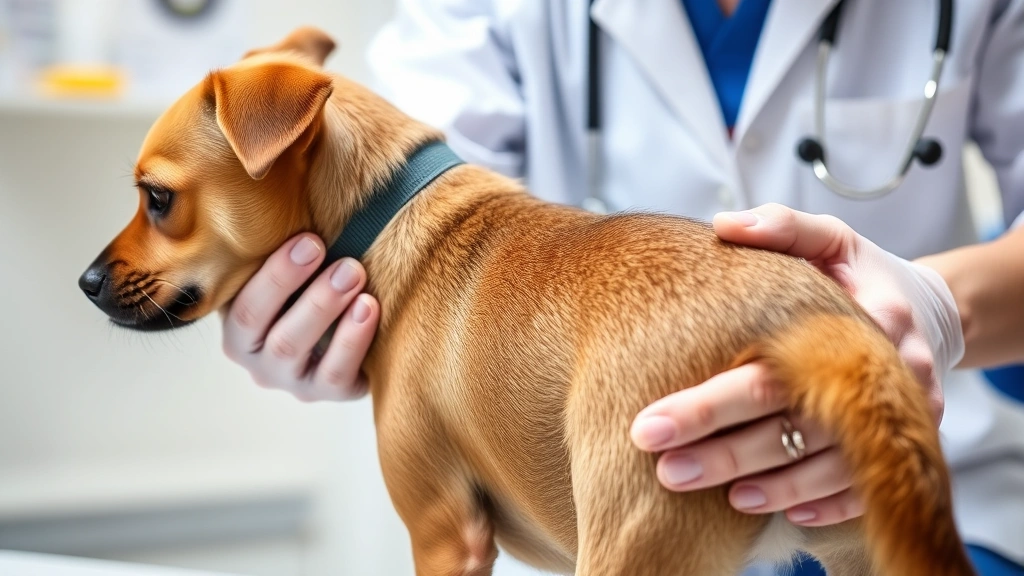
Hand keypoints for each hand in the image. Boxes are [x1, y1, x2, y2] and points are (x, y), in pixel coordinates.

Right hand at [221, 233, 379, 401]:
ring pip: (295, 349)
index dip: (275, 273)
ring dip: (325, 307)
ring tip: (355, 274)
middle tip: (335, 255)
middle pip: (268, 329)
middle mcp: (257, 361)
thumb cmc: (310, 291)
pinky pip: (335, 374)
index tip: (309, 240)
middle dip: (300, 289)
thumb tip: (292, 194)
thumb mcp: (291, 277)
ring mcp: (292, 381)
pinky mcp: (328, 393)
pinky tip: (370, 307)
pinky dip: (353, 339)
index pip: (243, 306)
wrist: (345, 336)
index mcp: (238, 329)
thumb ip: (287, 252)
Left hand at [630, 204, 962, 526]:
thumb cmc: (857, 274)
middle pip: (795, 424)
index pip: (772, 369)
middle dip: (725, 453)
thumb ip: (780, 227)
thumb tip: (722, 225)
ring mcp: (901, 417)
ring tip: (715, 500)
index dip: (709, 402)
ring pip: (830, 465)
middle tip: (664, 470)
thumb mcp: (828, 237)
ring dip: (771, 487)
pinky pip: (866, 486)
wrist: (926, 311)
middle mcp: (886, 374)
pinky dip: (824, 503)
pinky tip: (777, 511)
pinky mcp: (908, 444)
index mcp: (861, 319)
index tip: (648, 423)